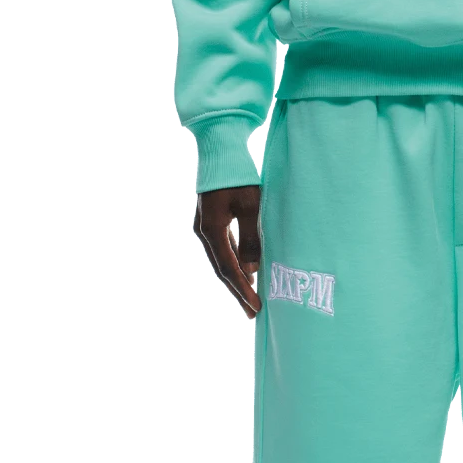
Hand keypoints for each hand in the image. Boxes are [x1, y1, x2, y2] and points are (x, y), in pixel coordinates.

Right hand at [193, 186, 262, 314]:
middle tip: (254, 311)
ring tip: (251, 295)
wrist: (220, 151)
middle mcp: (204, 232)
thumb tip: (253, 270)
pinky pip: (223, 248)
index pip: (229, 268)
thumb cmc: (238, 176)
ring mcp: (205, 226)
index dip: (243, 290)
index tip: (257, 307)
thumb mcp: (251, 206)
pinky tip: (246, 269)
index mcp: (212, 230)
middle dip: (239, 290)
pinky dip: (234, 261)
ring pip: (222, 259)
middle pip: (222, 268)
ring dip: (237, 277)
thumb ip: (252, 238)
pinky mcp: (212, 220)